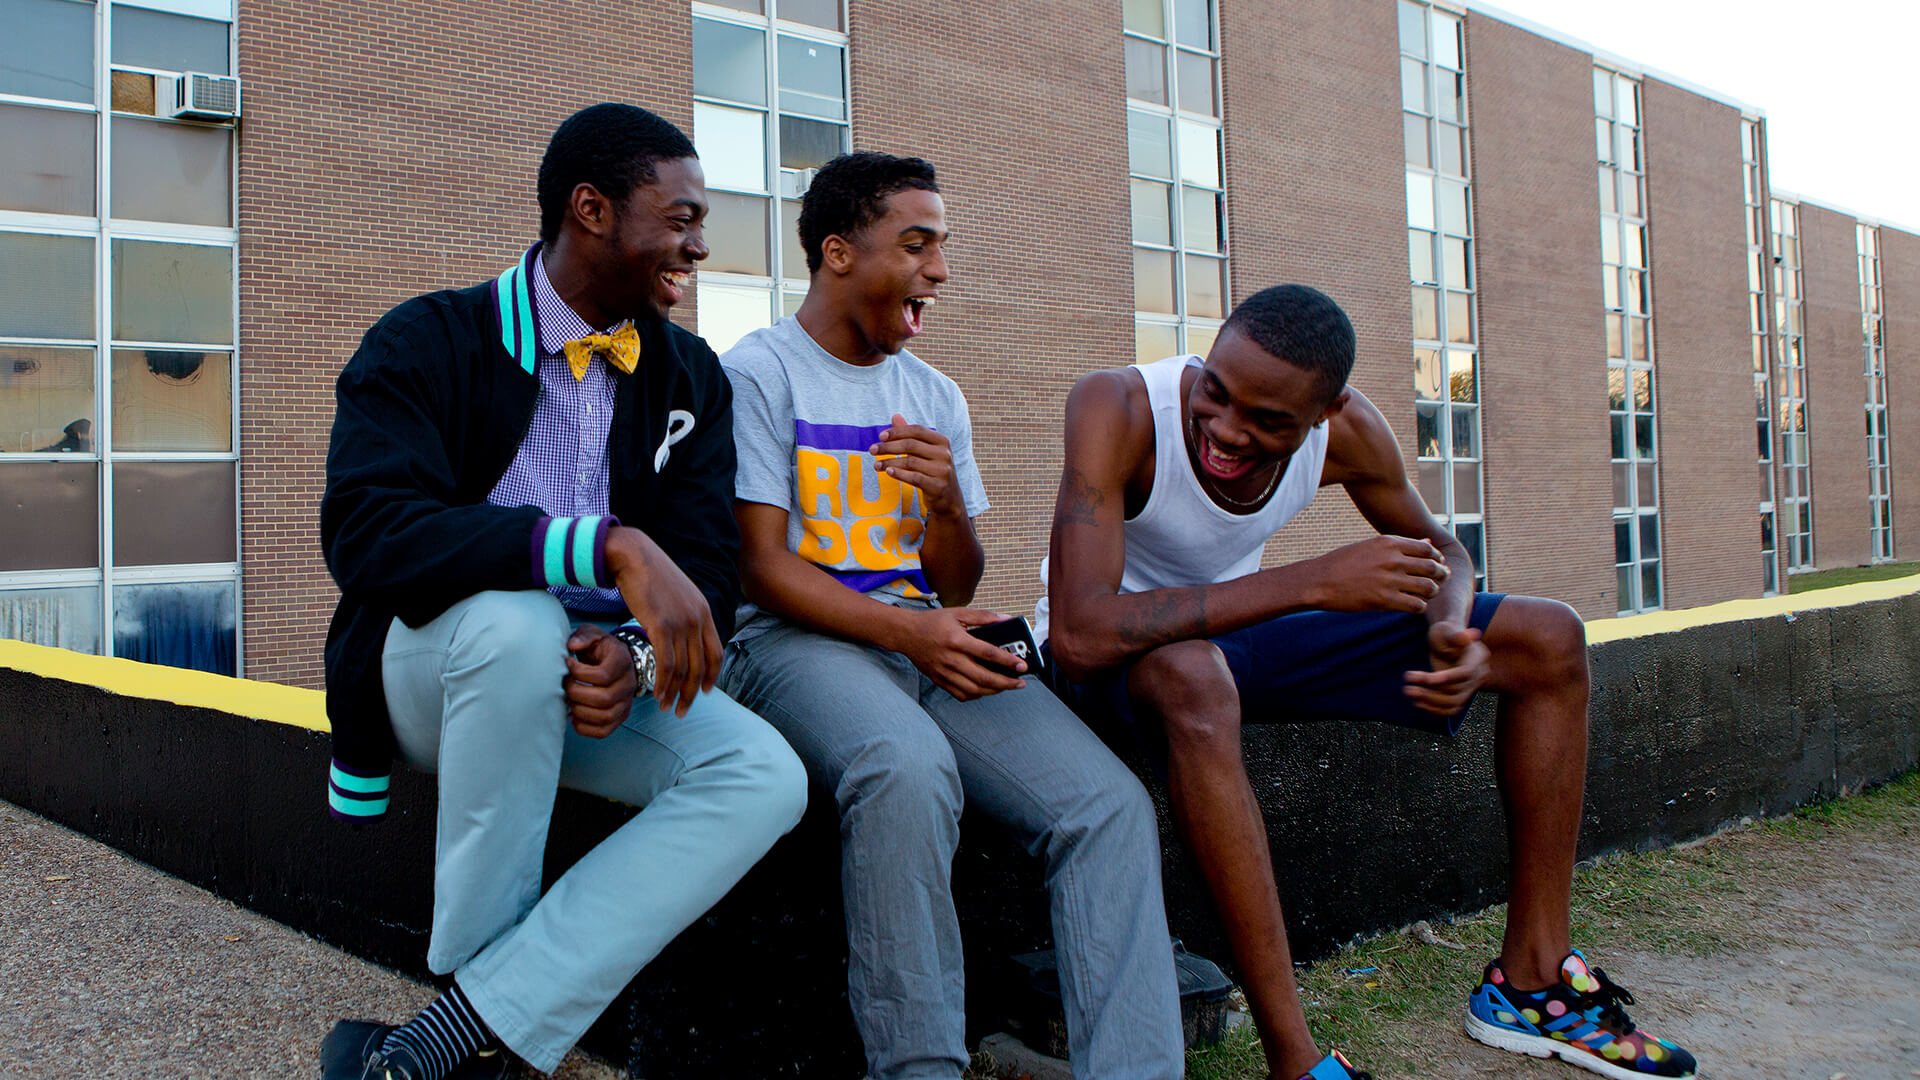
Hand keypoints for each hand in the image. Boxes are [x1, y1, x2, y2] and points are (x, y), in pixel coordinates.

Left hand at [564, 624, 637, 737]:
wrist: (614, 661)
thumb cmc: (600, 649)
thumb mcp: (592, 635)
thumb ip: (583, 636)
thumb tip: (573, 646)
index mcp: (622, 661)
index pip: (604, 675)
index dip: (580, 673)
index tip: (568, 664)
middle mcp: (629, 684)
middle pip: (604, 698)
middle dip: (577, 693)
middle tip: (566, 685)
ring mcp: (626, 703)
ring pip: (605, 717)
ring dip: (580, 711)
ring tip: (569, 700)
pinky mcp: (620, 717)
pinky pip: (604, 731)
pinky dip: (585, 728)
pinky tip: (574, 716)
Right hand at [605, 525, 722, 717]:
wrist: (633, 555)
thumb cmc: (649, 574)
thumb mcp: (677, 594)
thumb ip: (684, 614)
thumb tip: (681, 633)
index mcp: (704, 612)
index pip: (716, 652)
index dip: (712, 676)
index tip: (705, 692)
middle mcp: (697, 619)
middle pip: (700, 667)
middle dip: (691, 693)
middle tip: (682, 710)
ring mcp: (681, 622)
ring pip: (682, 669)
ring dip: (675, 693)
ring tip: (667, 708)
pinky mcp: (661, 625)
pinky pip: (666, 663)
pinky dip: (662, 683)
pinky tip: (656, 694)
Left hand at [871, 413, 963, 518]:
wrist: (949, 497)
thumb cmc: (932, 470)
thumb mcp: (924, 451)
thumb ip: (910, 435)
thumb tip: (895, 416)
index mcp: (941, 441)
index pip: (916, 430)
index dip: (897, 432)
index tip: (880, 436)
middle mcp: (944, 454)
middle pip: (911, 445)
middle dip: (888, 447)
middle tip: (872, 450)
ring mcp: (942, 470)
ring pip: (910, 462)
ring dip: (889, 462)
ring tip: (876, 465)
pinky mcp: (938, 486)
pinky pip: (914, 477)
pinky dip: (899, 474)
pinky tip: (888, 472)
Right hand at [895, 607, 1027, 700]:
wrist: (906, 634)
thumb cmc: (933, 622)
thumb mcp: (958, 613)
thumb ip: (984, 617)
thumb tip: (1006, 619)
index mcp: (957, 640)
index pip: (988, 653)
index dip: (1008, 661)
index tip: (1022, 665)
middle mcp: (951, 659)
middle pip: (984, 677)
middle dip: (1006, 683)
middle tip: (1020, 682)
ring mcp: (944, 672)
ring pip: (974, 689)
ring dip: (994, 691)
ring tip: (1006, 686)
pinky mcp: (939, 681)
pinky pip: (960, 695)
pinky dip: (976, 695)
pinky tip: (985, 690)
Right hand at [1305, 535, 1448, 613]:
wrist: (1318, 580)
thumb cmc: (1343, 562)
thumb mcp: (1371, 546)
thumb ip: (1401, 545)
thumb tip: (1428, 541)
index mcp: (1389, 543)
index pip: (1428, 548)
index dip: (1437, 558)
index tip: (1437, 564)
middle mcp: (1392, 559)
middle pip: (1432, 567)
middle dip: (1441, 575)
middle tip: (1440, 581)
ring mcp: (1389, 580)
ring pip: (1428, 588)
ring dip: (1432, 592)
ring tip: (1426, 594)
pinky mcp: (1384, 600)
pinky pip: (1416, 605)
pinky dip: (1420, 607)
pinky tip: (1413, 605)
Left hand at [1403, 620, 1490, 714]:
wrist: (1445, 639)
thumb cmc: (1444, 631)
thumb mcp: (1447, 629)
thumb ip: (1455, 634)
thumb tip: (1466, 636)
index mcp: (1478, 657)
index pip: (1465, 672)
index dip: (1446, 677)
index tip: (1425, 679)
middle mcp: (1479, 674)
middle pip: (1457, 690)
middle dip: (1431, 690)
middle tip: (1408, 687)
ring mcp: (1471, 686)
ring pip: (1454, 702)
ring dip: (1431, 701)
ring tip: (1409, 692)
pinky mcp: (1461, 694)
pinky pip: (1452, 708)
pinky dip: (1436, 709)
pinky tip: (1419, 702)